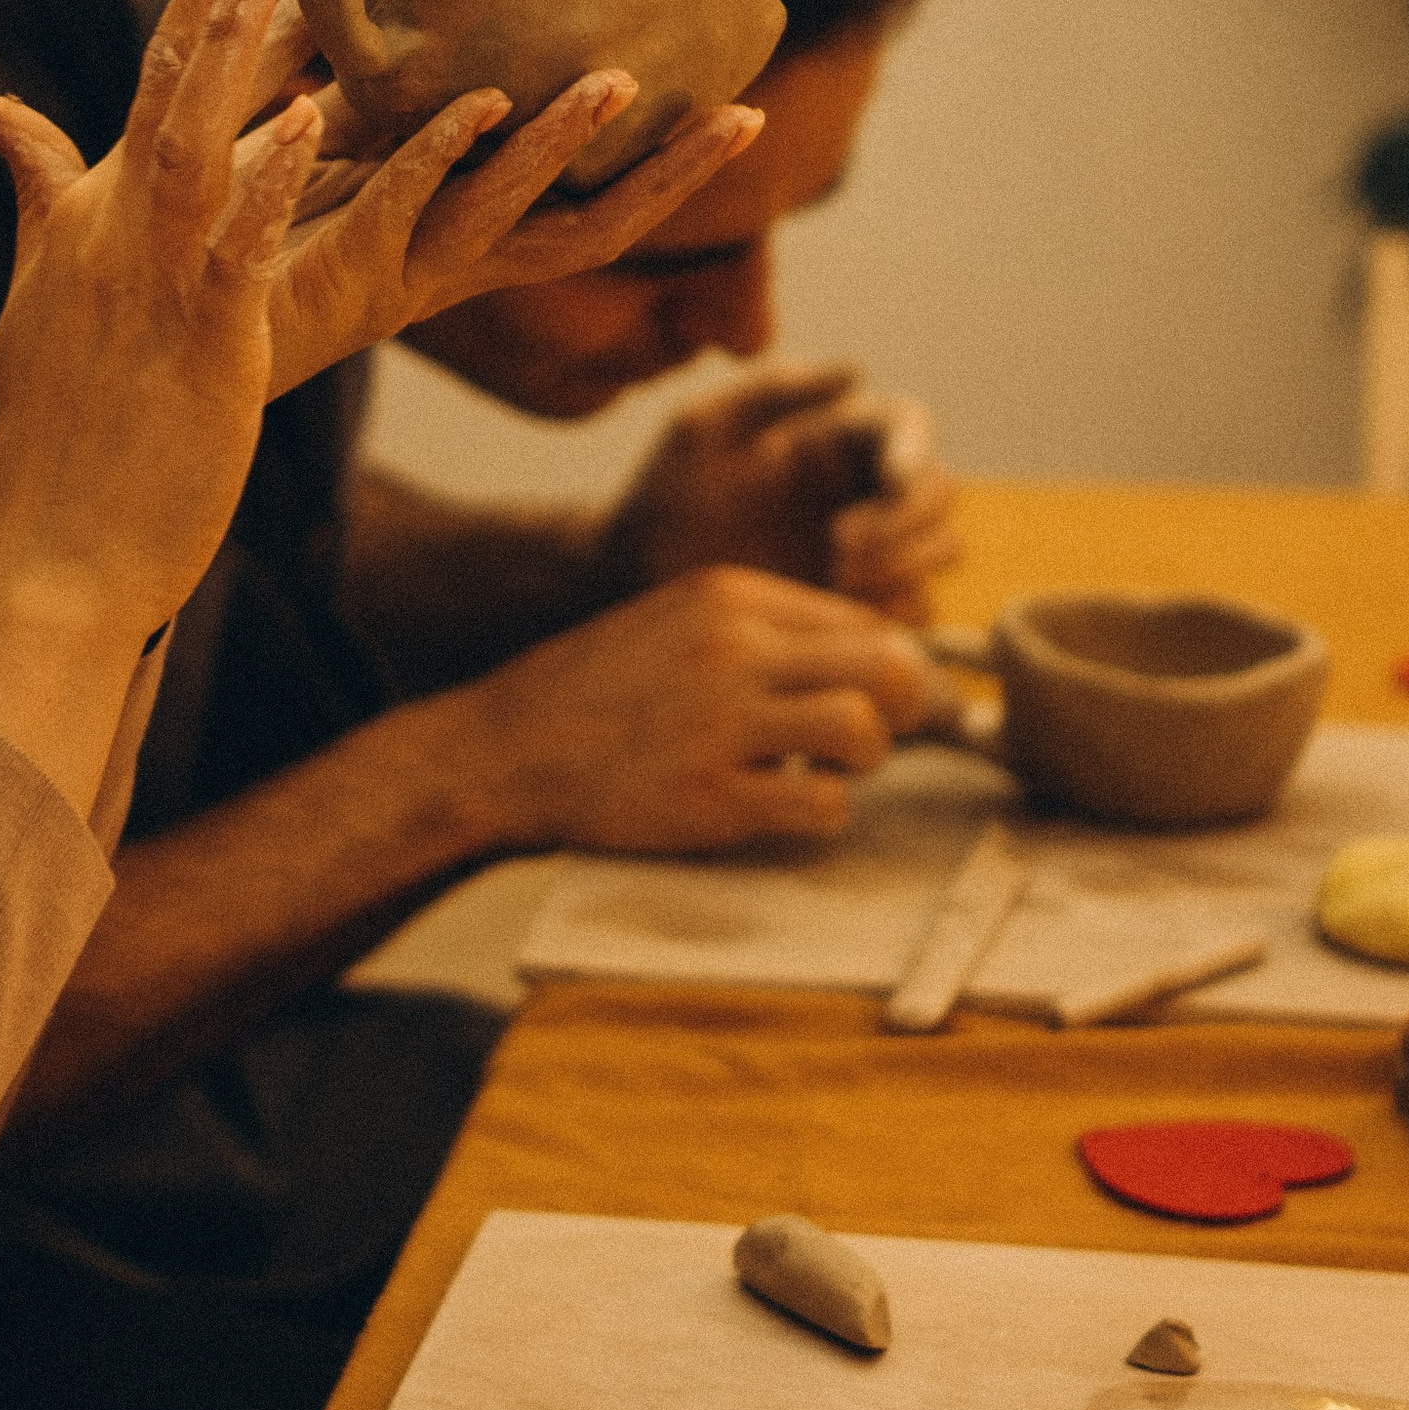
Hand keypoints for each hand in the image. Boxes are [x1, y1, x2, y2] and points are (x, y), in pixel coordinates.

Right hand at [0, 0, 320, 641]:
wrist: (45, 557)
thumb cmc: (56, 443)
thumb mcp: (35, 298)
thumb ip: (35, 194)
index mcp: (94, 216)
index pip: (151, 71)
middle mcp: (115, 230)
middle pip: (169, 75)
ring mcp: (151, 282)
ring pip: (193, 140)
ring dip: (234, 48)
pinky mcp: (196, 343)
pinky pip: (234, 246)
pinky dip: (269, 180)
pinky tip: (314, 123)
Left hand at [254, 47, 765, 402]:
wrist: (153, 356)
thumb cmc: (234, 250)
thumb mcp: (320, 159)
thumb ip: (369, 92)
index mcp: (459, 248)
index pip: (589, 213)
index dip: (665, 172)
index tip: (743, 114)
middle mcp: (449, 273)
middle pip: (587, 232)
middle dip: (666, 178)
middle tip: (744, 118)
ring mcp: (400, 279)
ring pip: (509, 220)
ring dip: (560, 148)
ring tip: (617, 84)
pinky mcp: (337, 278)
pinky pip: (403, 209)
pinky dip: (439, 153)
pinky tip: (478, 104)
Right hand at [468, 566, 940, 854]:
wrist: (502, 751)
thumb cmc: (594, 692)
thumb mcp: (674, 624)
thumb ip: (761, 633)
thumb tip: (869, 661)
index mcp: (729, 597)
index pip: (865, 620)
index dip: (894, 666)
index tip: (892, 699)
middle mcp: (732, 649)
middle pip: (888, 663)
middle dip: (906, 707)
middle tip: (882, 736)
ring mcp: (722, 724)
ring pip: (864, 730)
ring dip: (865, 761)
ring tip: (827, 771)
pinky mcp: (711, 798)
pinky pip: (822, 804)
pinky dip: (822, 812)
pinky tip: (784, 806)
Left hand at [600, 367, 961, 626]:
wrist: (634, 580)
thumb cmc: (663, 495)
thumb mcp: (702, 431)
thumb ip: (772, 391)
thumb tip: (858, 370)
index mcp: (833, 438)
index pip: (906, 427)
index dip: (912, 450)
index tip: (889, 480)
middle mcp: (862, 489)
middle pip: (938, 491)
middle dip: (905, 518)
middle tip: (839, 546)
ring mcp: (869, 550)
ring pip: (941, 548)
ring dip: (905, 564)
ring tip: (835, 579)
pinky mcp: (862, 604)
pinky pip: (915, 608)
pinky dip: (894, 610)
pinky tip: (839, 614)